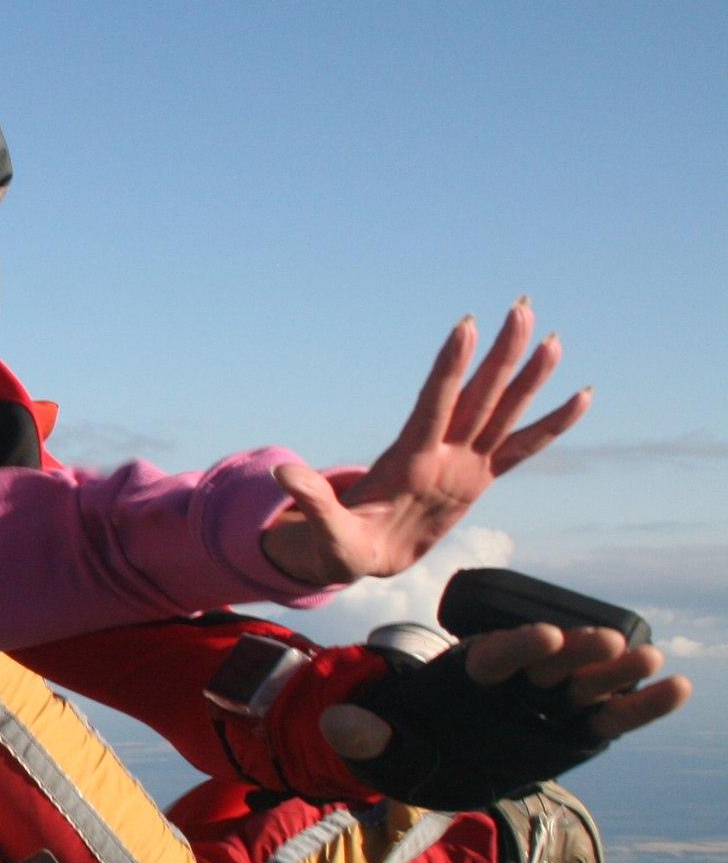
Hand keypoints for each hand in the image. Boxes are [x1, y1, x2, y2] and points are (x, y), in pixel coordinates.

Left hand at [263, 302, 587, 585]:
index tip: (465, 325)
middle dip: (500, 353)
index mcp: (408, 459)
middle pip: (477, 394)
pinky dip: (551, 426)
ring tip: (552, 339)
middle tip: (521, 306)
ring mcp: (461, 462)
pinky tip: (580, 397)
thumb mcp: (323, 531)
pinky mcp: (477, 479)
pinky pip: (522, 449)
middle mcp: (439, 451)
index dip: (450, 367)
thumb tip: (282, 472)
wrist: (358, 556)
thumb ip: (310, 502)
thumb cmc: (339, 544)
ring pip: (502, 412)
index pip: (433, 403)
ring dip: (528, 377)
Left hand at [323, 622, 690, 755]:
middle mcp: (514, 681)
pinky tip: (676, 690)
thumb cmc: (405, 748)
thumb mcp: (379, 748)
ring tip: (650, 659)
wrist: (437, 765)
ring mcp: (550, 702)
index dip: (518, 644)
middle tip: (609, 642)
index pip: (493, 652)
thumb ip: (365, 736)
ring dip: (617, 671)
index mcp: (466, 674)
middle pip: (550, 661)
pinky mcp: (576, 728)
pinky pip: (613, 716)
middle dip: (578, 651)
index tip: (545, 636)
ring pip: (586, 682)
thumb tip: (336, 724)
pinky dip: (642, 705)